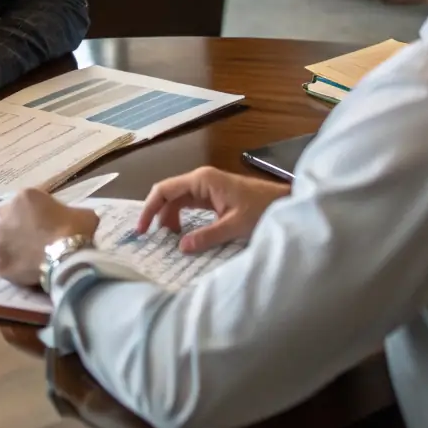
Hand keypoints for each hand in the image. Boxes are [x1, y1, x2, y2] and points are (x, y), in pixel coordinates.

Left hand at [0, 188, 99, 285]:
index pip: (26, 202)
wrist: (66, 259)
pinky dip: (12, 267)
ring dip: (12, 247)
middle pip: (7, 219)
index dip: (35, 212)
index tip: (46, 222)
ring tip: (29, 256)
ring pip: (2, 242)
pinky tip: (25, 271)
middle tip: (34, 237)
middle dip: (17, 226)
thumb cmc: (75, 230)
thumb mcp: (83, 213)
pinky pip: (3, 264)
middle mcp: (5, 216)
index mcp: (24, 197)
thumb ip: (72, 213)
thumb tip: (75, 220)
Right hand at [138, 166, 289, 252]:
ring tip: (168, 239)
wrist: (284, 202)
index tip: (142, 230)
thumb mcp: (235, 226)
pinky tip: (181, 233)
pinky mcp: (213, 196)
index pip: (164, 190)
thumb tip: (181, 248)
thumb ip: (207, 236)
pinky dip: (180, 217)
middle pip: (168, 194)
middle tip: (152, 239)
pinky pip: (189, 205)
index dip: (149, 208)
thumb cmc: (262, 209)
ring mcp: (207, 187)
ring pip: (177, 200)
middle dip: (157, 215)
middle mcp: (201, 180)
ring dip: (169, 217)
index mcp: (202, 180)